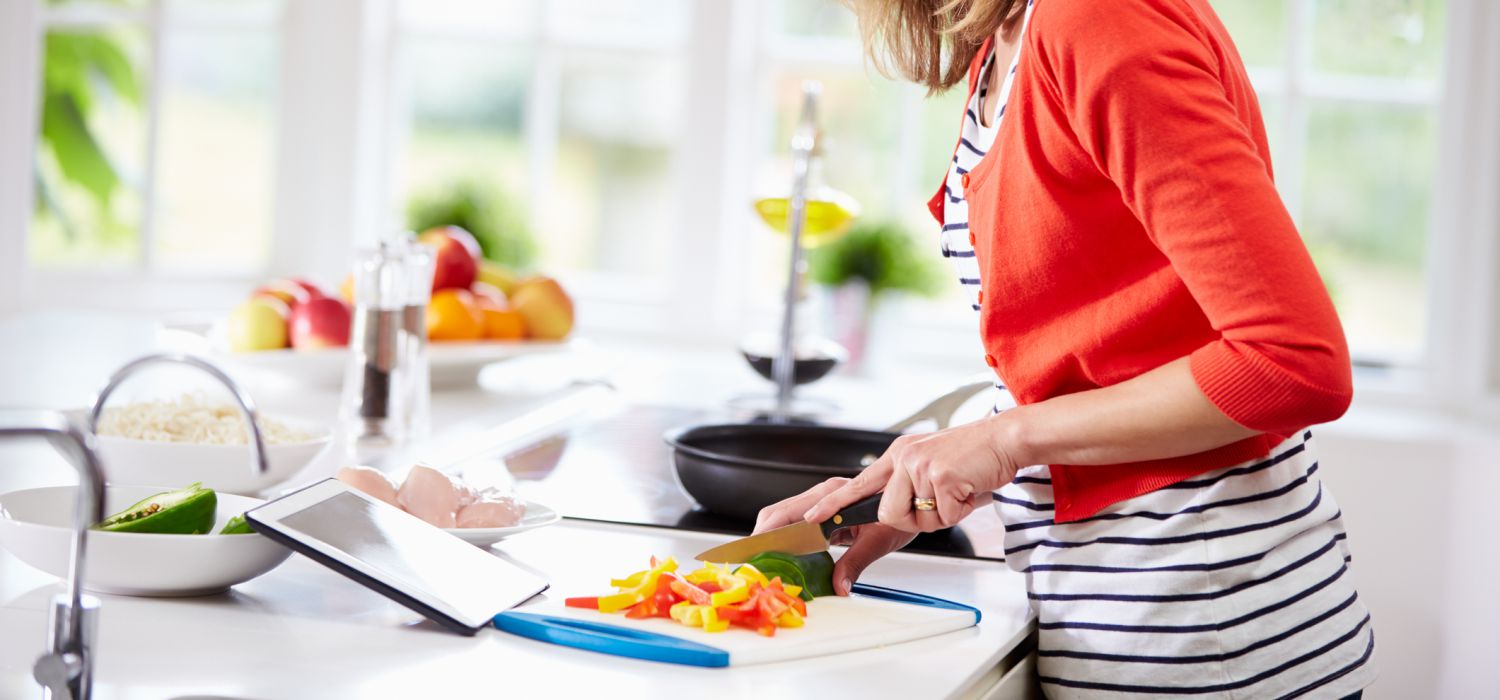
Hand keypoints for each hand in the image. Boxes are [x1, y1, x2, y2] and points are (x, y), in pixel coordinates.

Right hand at [755, 477, 916, 595]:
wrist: (915, 498)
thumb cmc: (899, 512)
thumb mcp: (878, 541)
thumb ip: (855, 563)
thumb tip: (839, 587)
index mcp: (832, 496)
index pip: (788, 514)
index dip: (769, 534)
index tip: (757, 552)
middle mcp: (823, 495)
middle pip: (778, 513)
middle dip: (762, 536)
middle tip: (751, 560)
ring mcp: (821, 501)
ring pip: (783, 516)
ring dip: (771, 537)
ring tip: (761, 560)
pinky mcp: (824, 511)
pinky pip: (796, 522)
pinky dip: (785, 538)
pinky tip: (782, 555)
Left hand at [805, 417, 1021, 532]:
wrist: (1005, 439)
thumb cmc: (973, 458)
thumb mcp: (932, 471)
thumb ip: (910, 491)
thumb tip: (897, 517)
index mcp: (898, 457)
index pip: (857, 484)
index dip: (832, 504)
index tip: (811, 518)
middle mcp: (903, 458)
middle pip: (887, 513)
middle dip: (914, 520)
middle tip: (940, 504)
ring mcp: (920, 465)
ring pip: (918, 518)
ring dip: (943, 515)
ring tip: (958, 492)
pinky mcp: (941, 474)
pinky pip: (944, 516)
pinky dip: (961, 510)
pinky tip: (969, 489)